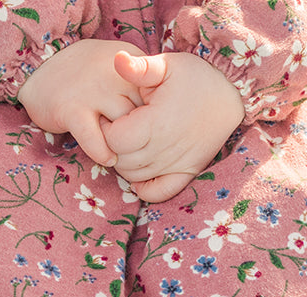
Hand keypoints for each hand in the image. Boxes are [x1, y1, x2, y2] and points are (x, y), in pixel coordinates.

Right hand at [17, 39, 145, 166]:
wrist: (40, 68)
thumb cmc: (81, 74)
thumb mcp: (115, 67)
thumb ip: (136, 83)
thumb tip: (159, 110)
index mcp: (129, 63)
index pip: (156, 94)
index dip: (156, 116)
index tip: (155, 130)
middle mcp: (115, 75)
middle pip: (142, 113)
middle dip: (143, 134)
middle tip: (143, 151)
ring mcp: (93, 92)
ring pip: (121, 128)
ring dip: (124, 146)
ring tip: (127, 157)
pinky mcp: (72, 110)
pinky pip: (94, 138)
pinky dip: (102, 152)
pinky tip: (109, 160)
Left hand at [100, 51, 244, 202]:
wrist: (233, 92)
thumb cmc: (195, 76)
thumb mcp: (167, 66)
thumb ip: (139, 67)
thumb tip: (117, 59)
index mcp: (156, 122)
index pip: (114, 139)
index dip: (107, 129)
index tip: (114, 117)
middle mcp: (164, 147)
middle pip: (120, 160)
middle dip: (114, 147)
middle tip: (121, 130)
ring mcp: (176, 163)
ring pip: (133, 177)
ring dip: (125, 164)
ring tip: (133, 143)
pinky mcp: (187, 172)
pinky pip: (157, 193)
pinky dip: (144, 188)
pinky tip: (141, 173)